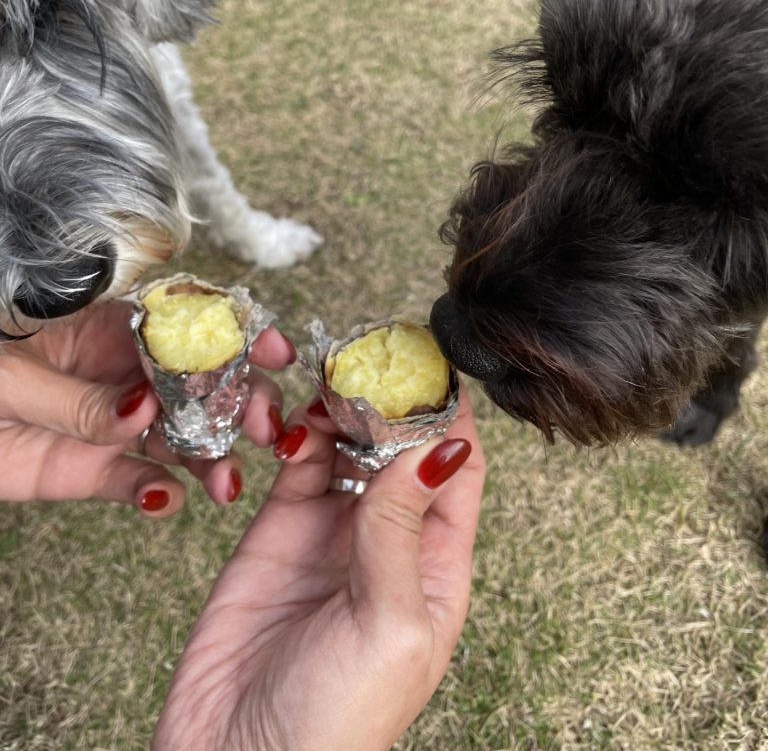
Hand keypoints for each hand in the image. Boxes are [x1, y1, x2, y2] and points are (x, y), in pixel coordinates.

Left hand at [0, 299, 293, 513]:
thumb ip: (75, 397)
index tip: (276, 350)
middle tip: (266, 429)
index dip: (237, 331)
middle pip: (201, 382)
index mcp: (111, 322)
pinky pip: (134, 481)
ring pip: (179, 436)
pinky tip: (167, 498)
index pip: (188, 320)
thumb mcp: (11, 373)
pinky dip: (155, 492)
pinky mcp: (90, 469)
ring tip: (228, 484)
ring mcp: (111, 419)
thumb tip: (143, 411)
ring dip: (212, 457)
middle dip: (242, 402)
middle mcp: (124, 370)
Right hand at [153, 386, 484, 750]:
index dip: (450, 416)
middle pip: (401, 448)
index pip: (456, 470)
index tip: (435, 364)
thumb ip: (403, 531)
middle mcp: (389, 541)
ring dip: (345, 411)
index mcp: (437, 567)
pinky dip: (300, 434)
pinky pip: (298, 466)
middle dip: (392, 401)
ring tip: (334, 378)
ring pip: (349, 448)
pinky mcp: (278, 531)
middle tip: (375, 355)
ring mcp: (332, 534)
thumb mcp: (389, 625)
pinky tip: (300, 417)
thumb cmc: (334, 723)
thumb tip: (436, 447)